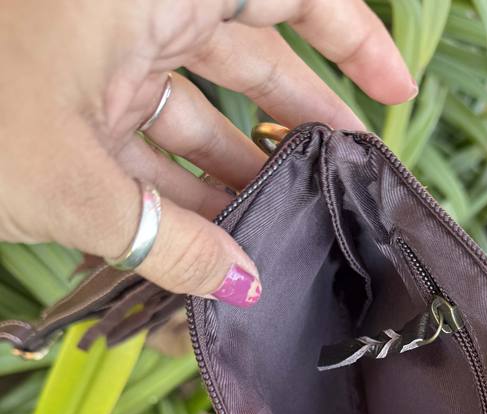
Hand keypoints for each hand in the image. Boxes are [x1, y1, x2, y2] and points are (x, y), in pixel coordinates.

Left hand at [0, 0, 414, 304]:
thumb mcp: (75, 184)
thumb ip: (172, 243)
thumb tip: (244, 290)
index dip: (352, 35)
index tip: (396, 92)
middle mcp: (134, 7)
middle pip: (250, 56)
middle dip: (302, 123)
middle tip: (348, 186)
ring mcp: (101, 51)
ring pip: (198, 105)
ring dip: (241, 169)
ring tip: (289, 230)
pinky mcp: (69, 97)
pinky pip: (146, 138)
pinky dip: (178, 188)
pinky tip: (216, 242)